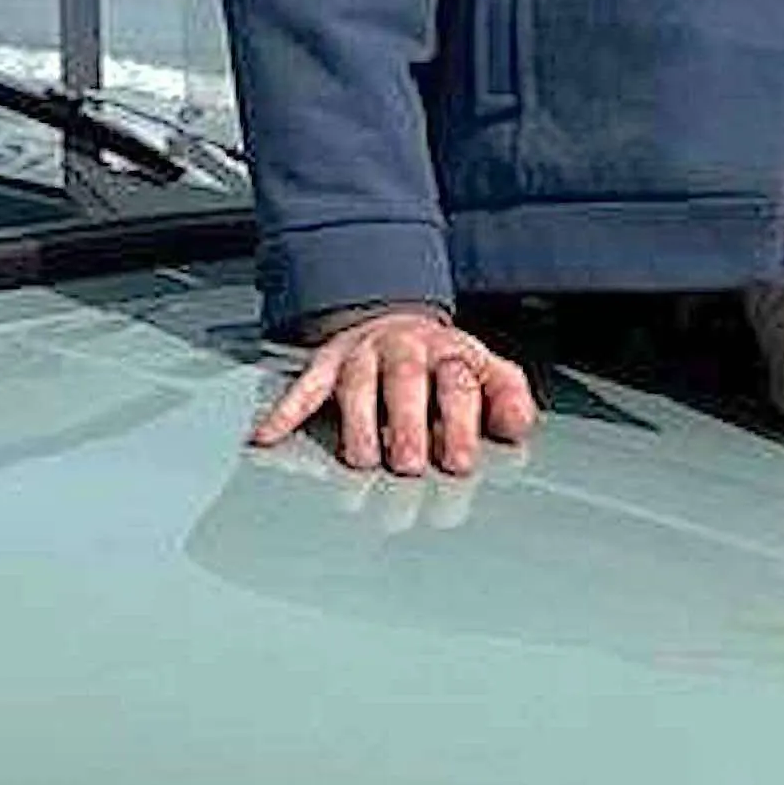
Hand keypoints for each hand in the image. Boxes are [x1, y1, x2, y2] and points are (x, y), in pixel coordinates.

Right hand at [251, 303, 536, 477]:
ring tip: (362, 460)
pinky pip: (303, 388)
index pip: (456, 380)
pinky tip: (267, 436)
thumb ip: (508, 396)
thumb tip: (516, 426)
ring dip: (358, 423)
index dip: (459, 421)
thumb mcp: (485, 369)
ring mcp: (362, 355)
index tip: (458, 461)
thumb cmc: (443, 363)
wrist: (395, 321)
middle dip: (407, 423)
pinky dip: (284, 412)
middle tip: (410, 464)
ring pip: (356, 385)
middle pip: (405, 381)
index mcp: (449, 351)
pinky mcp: (326, 364)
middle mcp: (404, 348)